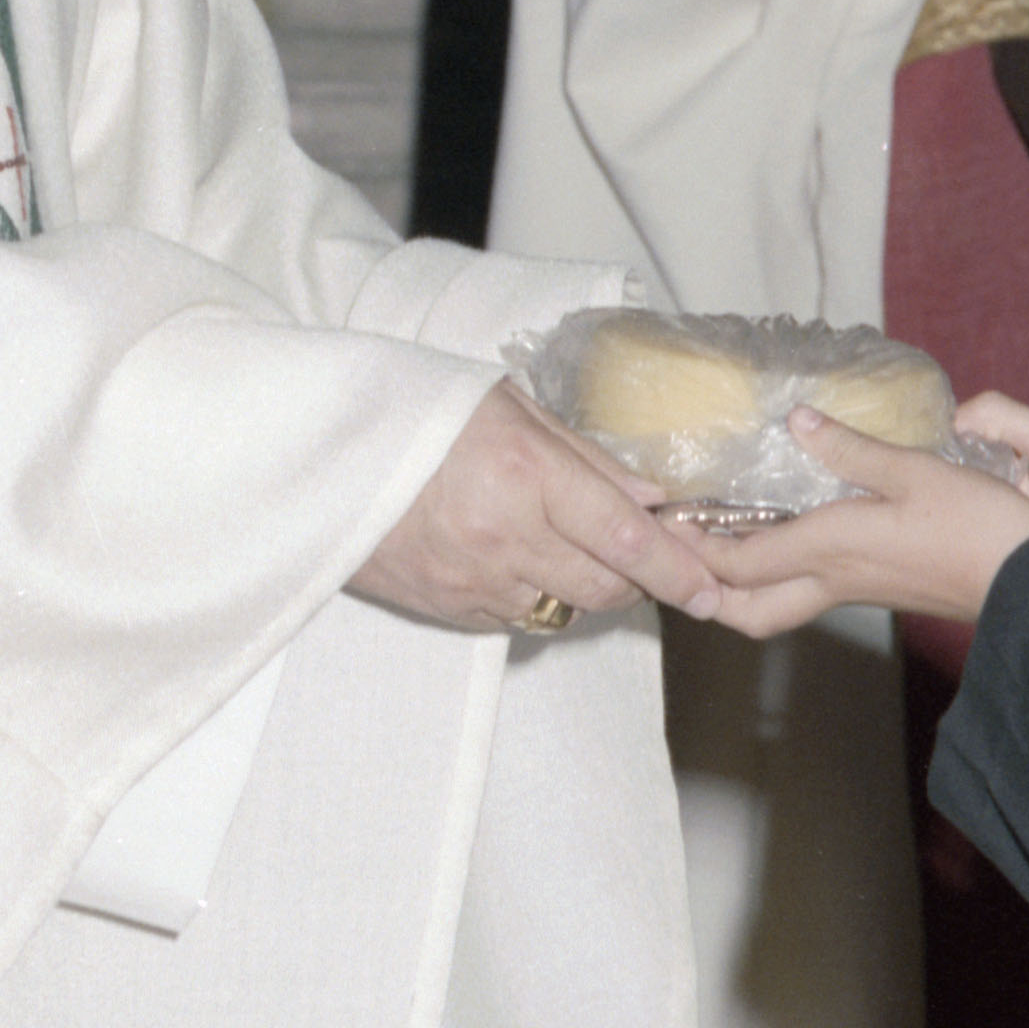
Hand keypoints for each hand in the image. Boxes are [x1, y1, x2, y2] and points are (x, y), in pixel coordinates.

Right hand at [349, 382, 731, 635]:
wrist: (319, 453)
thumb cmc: (415, 411)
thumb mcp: (510, 409)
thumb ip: (586, 459)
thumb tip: (649, 499)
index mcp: (523, 474)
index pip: (625, 538)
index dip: (677, 571)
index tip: (709, 589)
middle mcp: (502, 536)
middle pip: (606, 586)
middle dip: (638, 577)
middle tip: (642, 551)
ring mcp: (472, 581)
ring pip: (566, 608)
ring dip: (585, 585)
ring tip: (566, 542)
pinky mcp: (446, 608)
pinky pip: (517, 618)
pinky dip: (536, 595)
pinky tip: (517, 556)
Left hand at [698, 412, 1028, 637]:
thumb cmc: (978, 526)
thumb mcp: (914, 471)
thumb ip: (851, 448)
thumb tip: (795, 421)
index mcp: (831, 548)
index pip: (736, 563)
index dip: (688, 549)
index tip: (657, 524)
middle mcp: (833, 578)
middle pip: (746, 609)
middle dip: (703, 591)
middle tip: (675, 554)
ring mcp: (856, 590)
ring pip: (774, 607)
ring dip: (736, 587)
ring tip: (715, 546)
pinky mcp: (879, 590)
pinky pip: (806, 592)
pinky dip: (775, 575)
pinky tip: (780, 538)